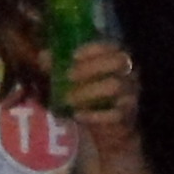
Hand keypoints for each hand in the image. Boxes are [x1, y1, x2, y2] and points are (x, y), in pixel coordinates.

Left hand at [60, 41, 145, 156]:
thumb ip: (61, 65)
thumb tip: (43, 56)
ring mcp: (131, 94)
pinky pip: (114, 113)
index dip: (93, 49)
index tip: (73, 56)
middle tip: (68, 76)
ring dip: (88, 91)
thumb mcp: (76, 78)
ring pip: (115, 86)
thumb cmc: (92, 95)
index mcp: (119, 60)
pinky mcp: (127, 116)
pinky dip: (94, 114)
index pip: (111, 46)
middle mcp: (130, 74)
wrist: (109, 127)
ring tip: (68, 98)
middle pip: (117, 62)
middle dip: (91, 67)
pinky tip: (78, 115)